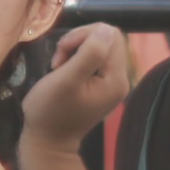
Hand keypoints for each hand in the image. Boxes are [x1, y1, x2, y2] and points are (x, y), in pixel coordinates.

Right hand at [17, 21, 135, 161]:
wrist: (48, 141)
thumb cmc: (51, 111)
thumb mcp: (67, 80)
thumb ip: (89, 53)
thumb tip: (105, 29)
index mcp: (116, 79)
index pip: (109, 35)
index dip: (83, 35)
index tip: (62, 52)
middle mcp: (121, 79)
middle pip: (107, 38)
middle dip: (79, 41)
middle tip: (59, 59)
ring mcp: (112, 82)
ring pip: (99, 46)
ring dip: (75, 48)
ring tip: (59, 66)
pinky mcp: (102, 84)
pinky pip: (95, 57)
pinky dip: (77, 57)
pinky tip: (64, 69)